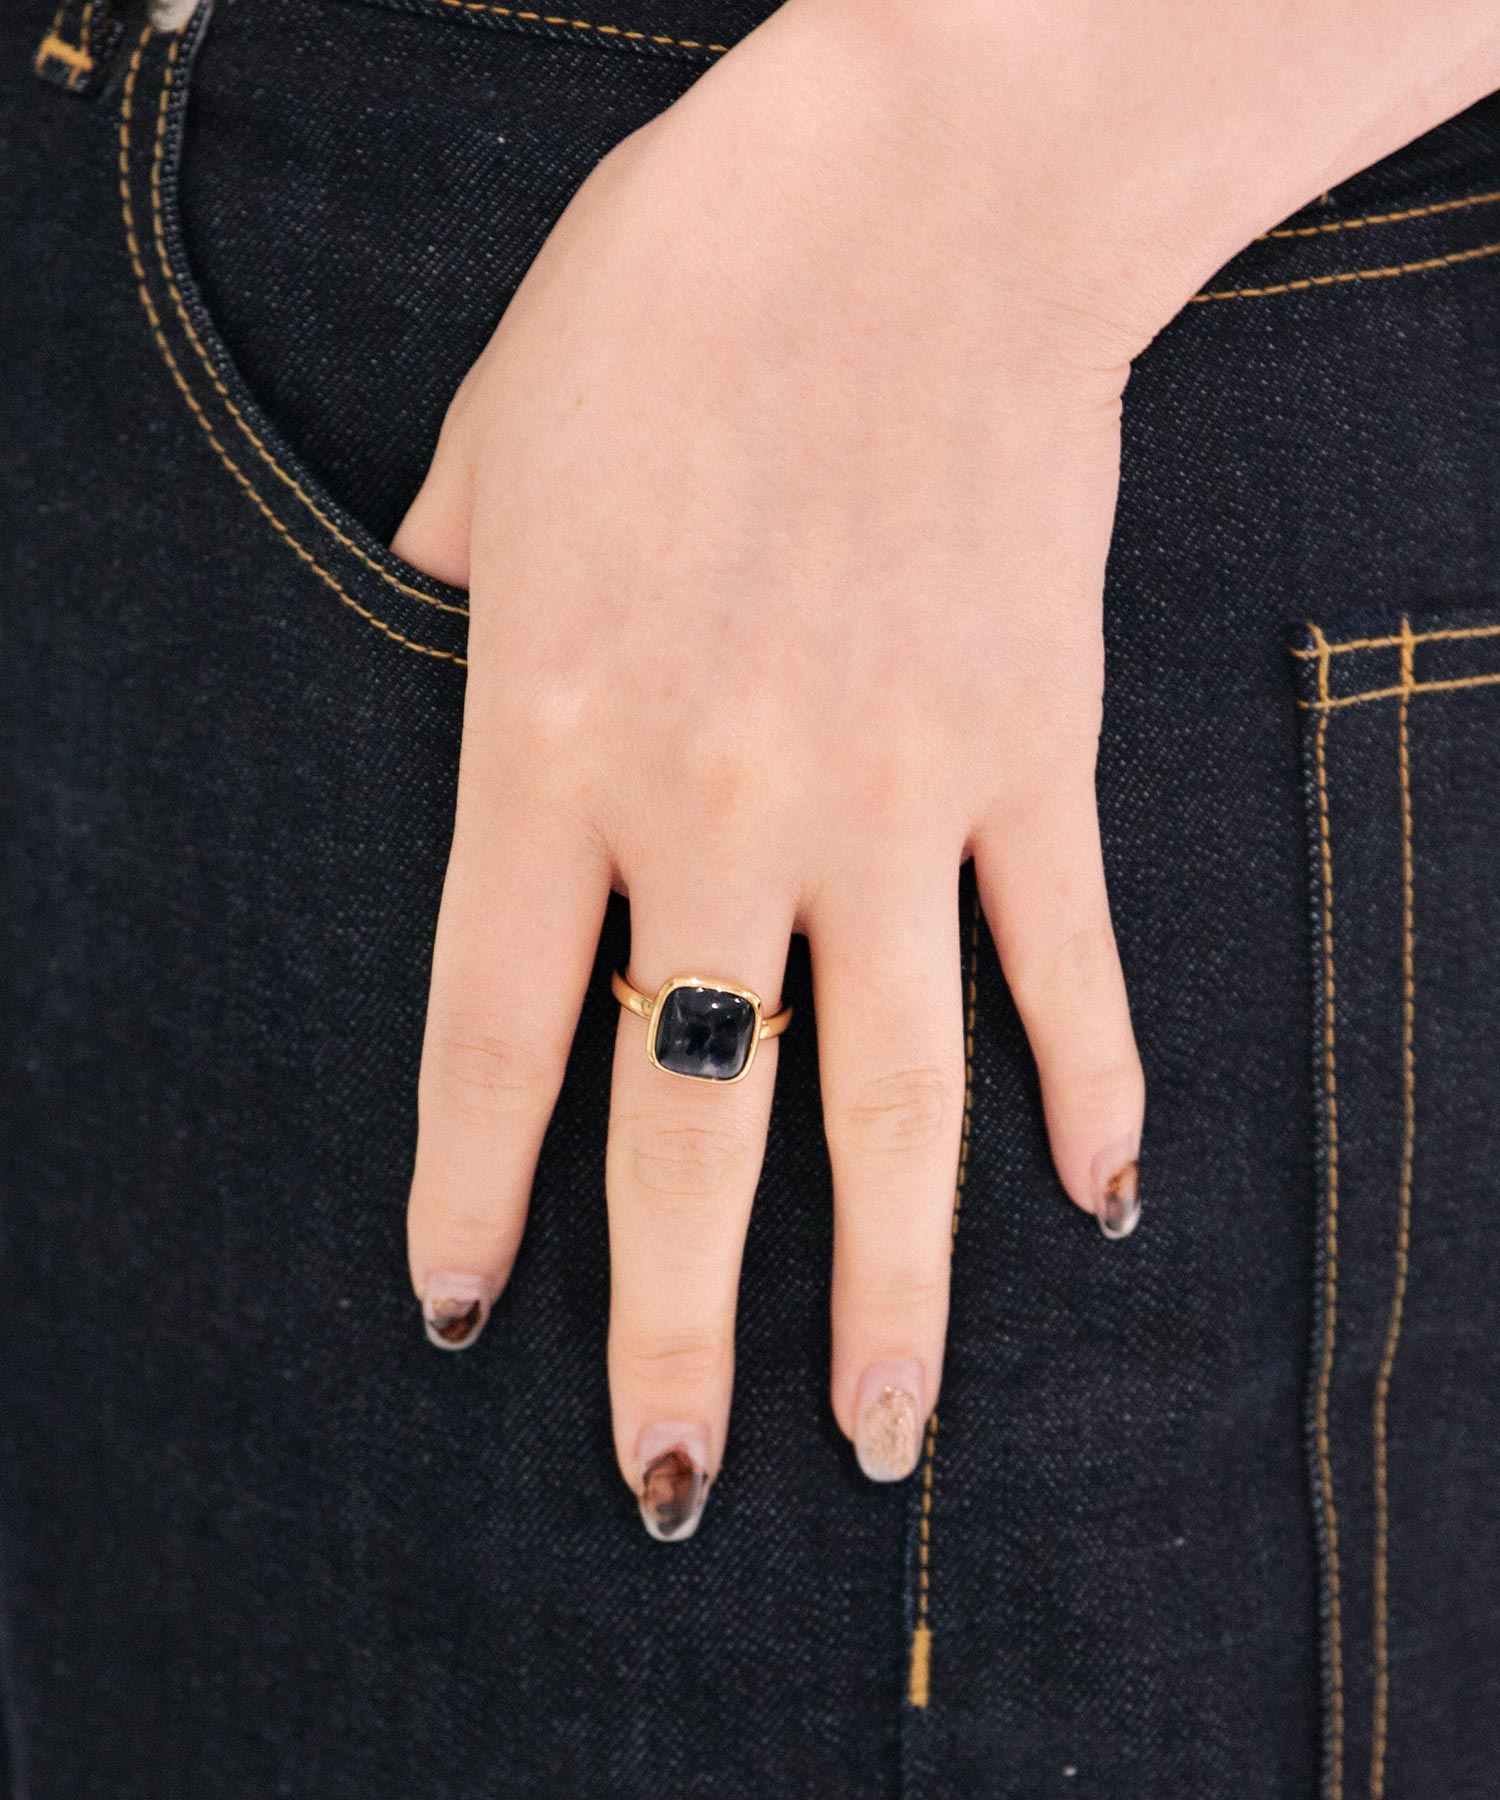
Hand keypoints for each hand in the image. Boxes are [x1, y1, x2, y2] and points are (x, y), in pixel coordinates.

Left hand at [394, 0, 1499, 1537]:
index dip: (479, 1195)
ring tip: (885, 1432)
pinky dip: (1091, 1081)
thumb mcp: (500, 424)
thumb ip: (453, 561)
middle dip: (675, 1325)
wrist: (923, 195)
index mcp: (551, 734)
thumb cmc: (685, 286)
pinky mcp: (1031, 754)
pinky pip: (1063, 957)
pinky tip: (1097, 1198)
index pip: (493, 1030)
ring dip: (890, 1284)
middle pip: (692, 1121)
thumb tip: (428, 604)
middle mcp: (722, 806)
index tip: (467, 1321)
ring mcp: (897, 795)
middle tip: (675, 1485)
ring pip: (894, 1094)